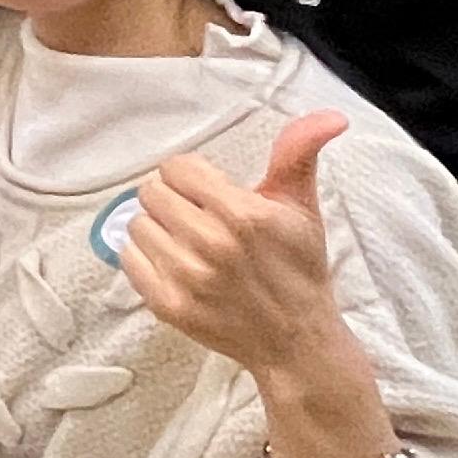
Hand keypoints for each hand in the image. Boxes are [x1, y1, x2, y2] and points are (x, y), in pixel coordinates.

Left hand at [120, 114, 360, 381]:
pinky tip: (173, 261)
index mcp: (243, 215)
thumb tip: (330, 116)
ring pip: (137, 223)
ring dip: (158, 227)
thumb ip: (299, 153)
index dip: (191, 176)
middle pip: (152, 192)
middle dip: (174, 199)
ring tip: (188, 240)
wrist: (297, 341)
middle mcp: (211, 245)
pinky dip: (143, 256)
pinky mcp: (168, 306)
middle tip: (198, 216)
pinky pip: (127, 259)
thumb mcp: (302, 206)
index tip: (209, 192)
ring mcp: (187, 278)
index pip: (176, 168)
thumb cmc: (298, 268)